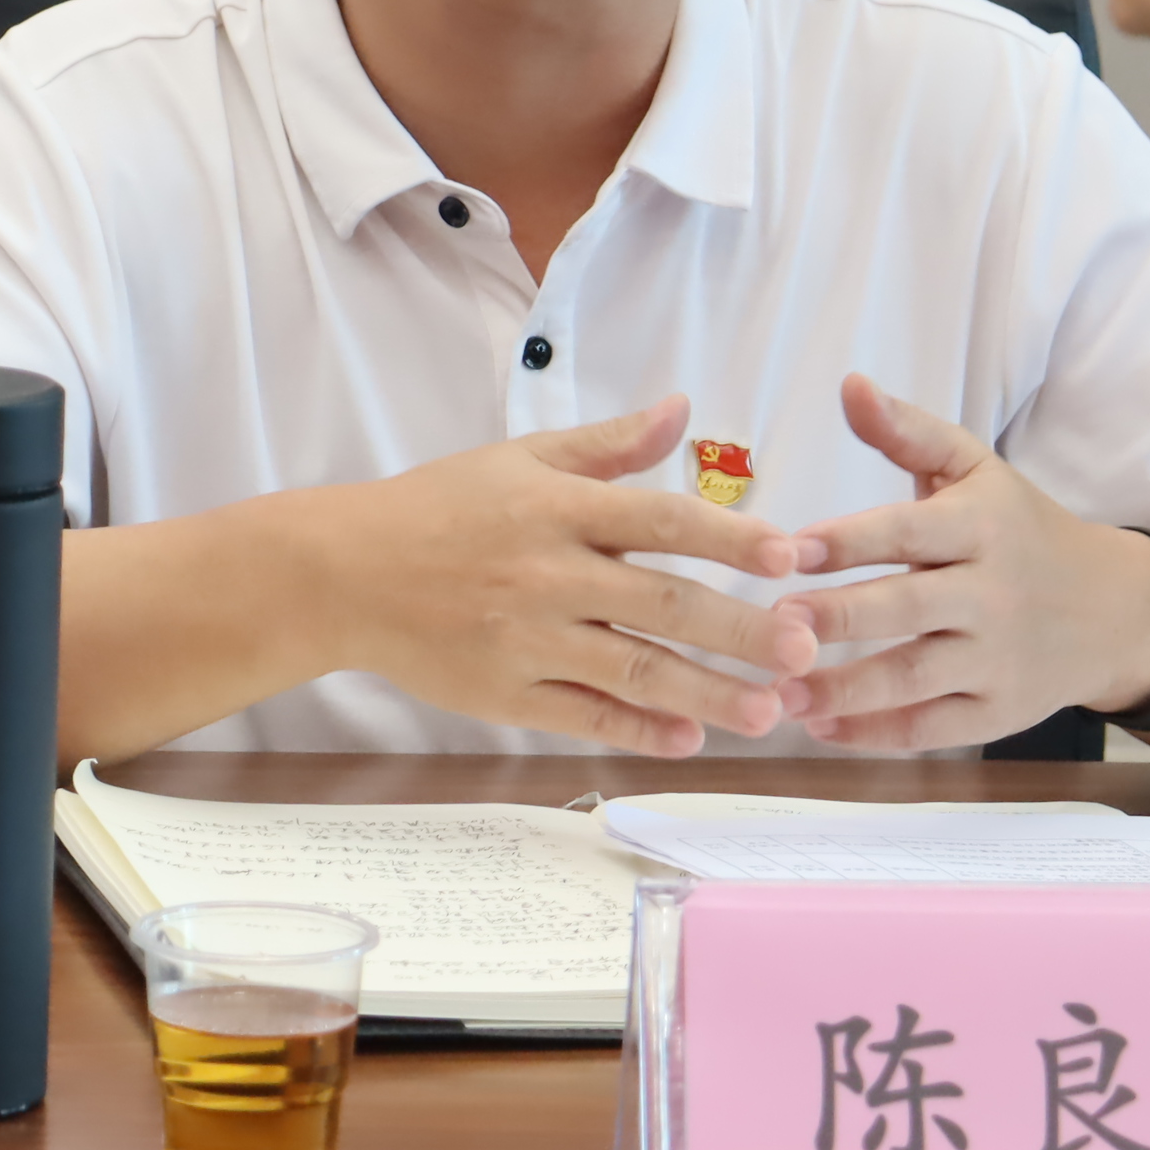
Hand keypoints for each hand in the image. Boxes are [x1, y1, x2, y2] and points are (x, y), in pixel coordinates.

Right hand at [316, 397, 811, 755]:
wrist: (345, 572)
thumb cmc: (438, 506)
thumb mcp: (521, 458)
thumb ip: (608, 444)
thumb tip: (683, 408)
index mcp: (557, 509)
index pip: (659, 521)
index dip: (729, 539)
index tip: (790, 556)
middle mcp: (548, 575)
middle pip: (661, 605)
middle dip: (740, 630)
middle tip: (805, 647)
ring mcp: (527, 640)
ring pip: (633, 672)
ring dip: (707, 694)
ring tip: (770, 710)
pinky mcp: (505, 694)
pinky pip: (584, 717)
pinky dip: (639, 732)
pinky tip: (690, 741)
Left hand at [765, 376, 1149, 750]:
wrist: (1112, 611)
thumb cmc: (1018, 529)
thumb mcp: (975, 469)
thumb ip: (908, 431)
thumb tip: (850, 384)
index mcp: (981, 526)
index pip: (910, 531)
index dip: (850, 539)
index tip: (790, 549)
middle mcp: (992, 594)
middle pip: (910, 608)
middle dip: (841, 617)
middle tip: (774, 623)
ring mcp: (997, 659)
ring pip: (915, 678)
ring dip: (844, 690)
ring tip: (780, 691)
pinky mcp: (999, 712)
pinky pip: (932, 728)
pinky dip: (875, 734)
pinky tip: (819, 727)